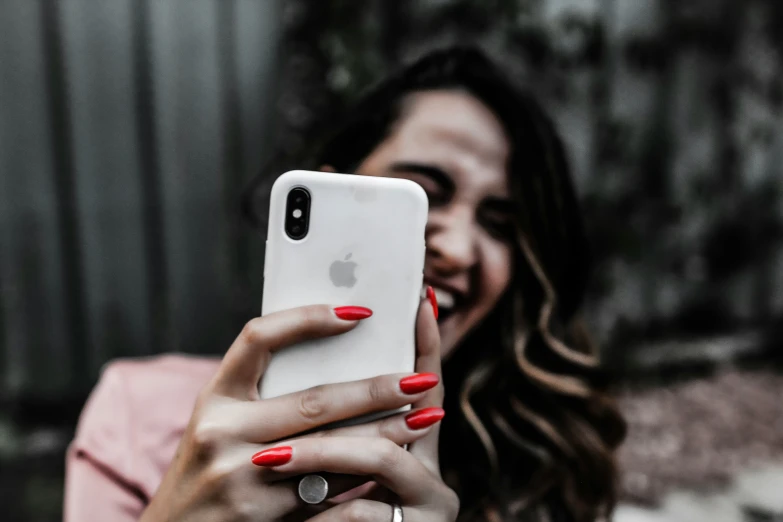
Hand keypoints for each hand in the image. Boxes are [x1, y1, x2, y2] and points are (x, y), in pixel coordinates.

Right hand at [140, 303, 444, 521]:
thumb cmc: (206, 471)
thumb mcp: (219, 425)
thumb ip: (261, 396)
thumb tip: (335, 356)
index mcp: (213, 398)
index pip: (258, 338)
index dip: (307, 319)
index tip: (358, 312)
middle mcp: (221, 433)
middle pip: (314, 400)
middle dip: (375, 388)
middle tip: (419, 376)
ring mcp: (241, 479)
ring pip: (331, 450)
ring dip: (384, 432)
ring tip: (425, 416)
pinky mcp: (261, 519)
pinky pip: (326, 494)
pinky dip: (364, 477)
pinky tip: (395, 464)